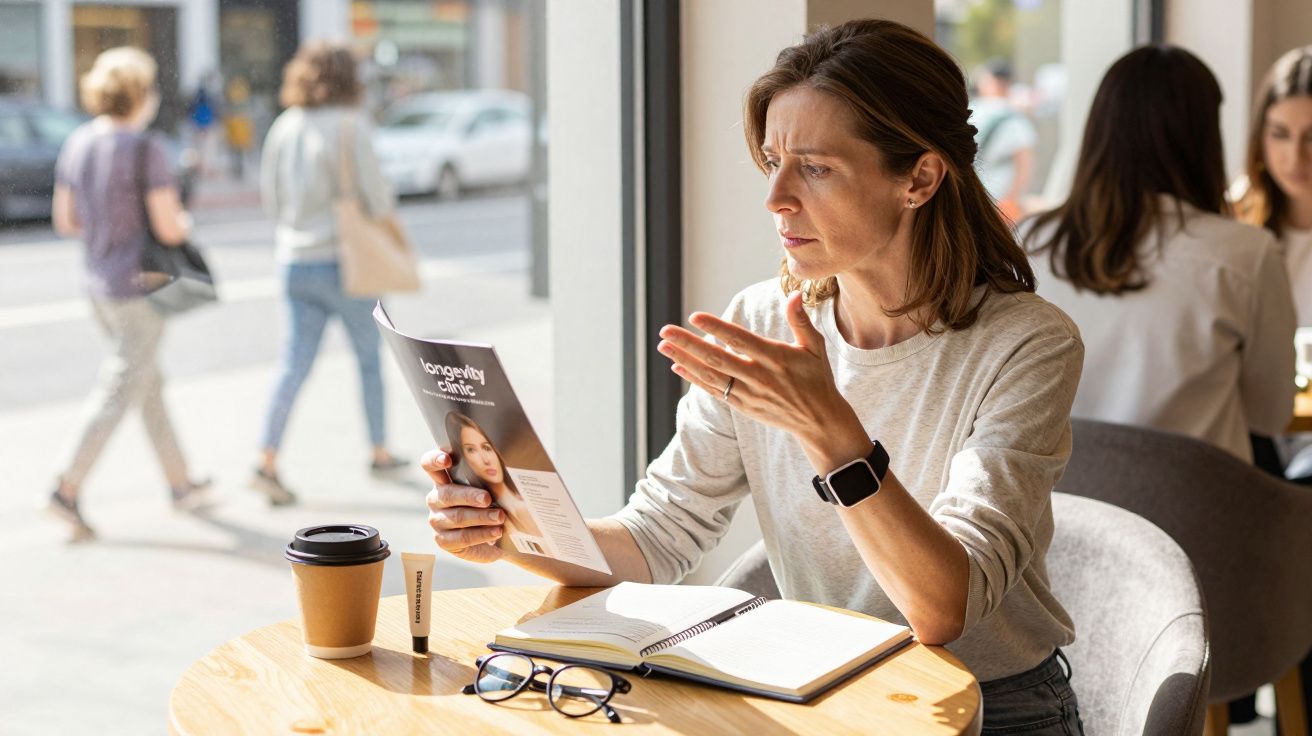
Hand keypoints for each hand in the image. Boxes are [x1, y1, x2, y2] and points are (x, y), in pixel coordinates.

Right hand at [422, 449, 505, 563]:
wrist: (494, 538)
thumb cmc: (491, 506)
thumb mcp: (490, 490)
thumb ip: (489, 479)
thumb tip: (507, 470)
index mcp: (444, 480)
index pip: (430, 465)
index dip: (435, 460)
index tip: (447, 459)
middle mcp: (436, 498)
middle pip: (447, 494)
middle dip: (469, 496)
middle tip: (487, 498)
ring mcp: (437, 520)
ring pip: (457, 517)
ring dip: (481, 517)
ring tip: (500, 517)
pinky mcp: (443, 540)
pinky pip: (462, 537)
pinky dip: (481, 534)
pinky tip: (495, 532)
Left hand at [656, 291, 856, 444]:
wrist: (818, 421)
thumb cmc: (816, 378)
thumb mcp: (814, 347)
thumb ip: (800, 320)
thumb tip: (793, 294)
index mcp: (774, 358)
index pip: (739, 340)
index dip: (716, 327)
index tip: (694, 316)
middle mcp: (758, 376)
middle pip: (717, 358)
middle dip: (688, 343)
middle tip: (665, 330)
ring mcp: (748, 393)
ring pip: (710, 375)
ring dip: (685, 360)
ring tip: (663, 345)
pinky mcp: (742, 406)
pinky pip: (713, 390)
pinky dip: (694, 379)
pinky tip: (677, 366)